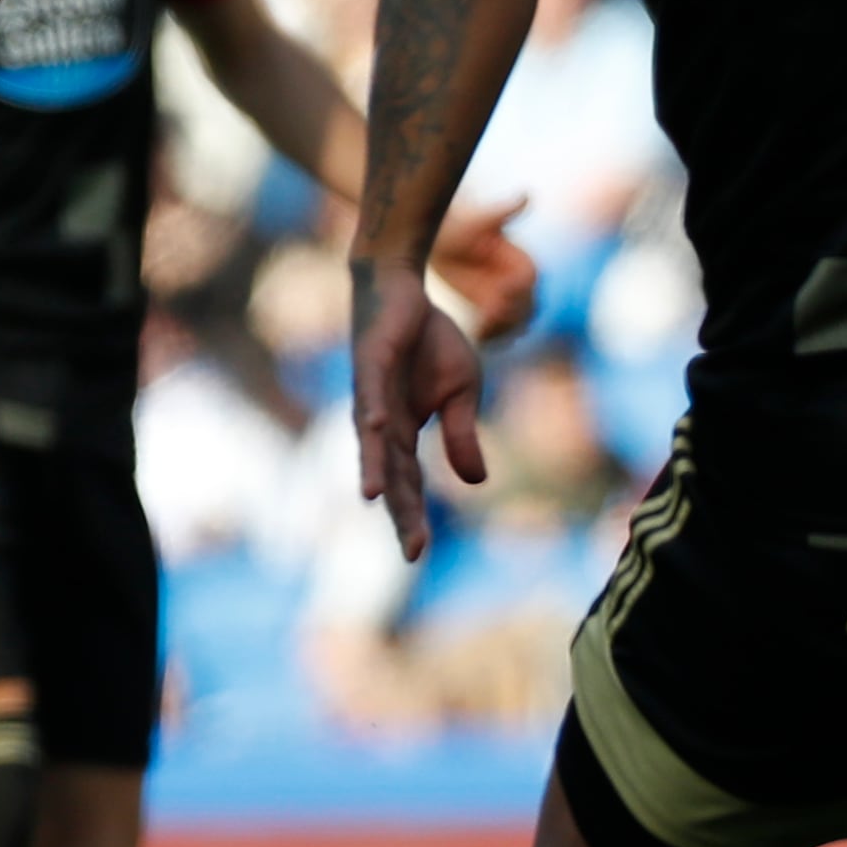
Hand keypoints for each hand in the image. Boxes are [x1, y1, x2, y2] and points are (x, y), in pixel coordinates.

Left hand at [353, 259, 484, 562]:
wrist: (404, 291)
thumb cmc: (428, 342)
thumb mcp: (461, 392)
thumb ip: (462, 434)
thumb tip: (475, 483)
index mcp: (402, 434)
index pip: (409, 484)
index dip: (412, 517)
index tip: (418, 555)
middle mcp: (381, 422)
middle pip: (391, 474)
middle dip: (401, 510)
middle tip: (412, 550)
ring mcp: (372, 394)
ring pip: (372, 439)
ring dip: (374, 467)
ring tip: (374, 497)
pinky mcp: (370, 363)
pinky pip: (371, 390)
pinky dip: (373, 409)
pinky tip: (376, 427)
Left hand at [430, 193, 535, 343]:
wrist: (441, 238)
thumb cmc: (460, 223)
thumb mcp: (477, 218)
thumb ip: (502, 211)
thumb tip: (526, 196)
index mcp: (520, 259)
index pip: (529, 279)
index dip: (517, 289)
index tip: (497, 293)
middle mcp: (517, 282)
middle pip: (528, 307)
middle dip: (512, 315)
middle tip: (487, 318)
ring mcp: (505, 298)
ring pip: (518, 324)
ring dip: (504, 331)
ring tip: (482, 330)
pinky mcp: (489, 310)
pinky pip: (500, 332)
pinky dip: (493, 337)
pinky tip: (476, 335)